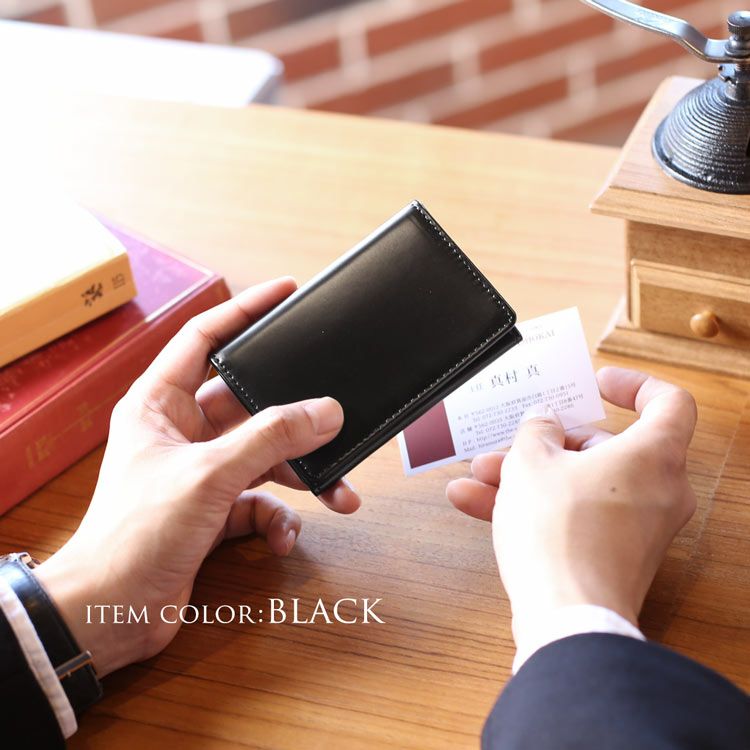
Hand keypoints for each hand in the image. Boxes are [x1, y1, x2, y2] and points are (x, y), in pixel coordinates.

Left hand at [36, 277, 360, 676]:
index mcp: (159, 402)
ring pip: (265, 456)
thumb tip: (326, 410)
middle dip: (293, 418)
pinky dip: (279, 518)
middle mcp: (181, 431)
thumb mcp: (210, 475)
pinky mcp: (214, 510)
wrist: (111, 613)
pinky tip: (285, 537)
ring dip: (301, 475)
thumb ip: (270, 438)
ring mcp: (200, 471)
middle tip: (334, 411)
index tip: (285, 293)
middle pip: (250, 405)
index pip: (205, 337)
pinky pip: (260, 500)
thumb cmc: (134, 534)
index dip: (244, 310)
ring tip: (338, 493)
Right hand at [446, 366, 696, 644]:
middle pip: (604, 448)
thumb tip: (542, 421)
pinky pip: (575, 516)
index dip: (635, 385)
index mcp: (651, 456)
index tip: (598, 384)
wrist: (565, 618)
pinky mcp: (614, 557)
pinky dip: (536, 507)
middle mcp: (656, 492)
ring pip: (581, 484)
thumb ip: (535, 429)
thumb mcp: (530, 461)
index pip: (669, 403)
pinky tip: (479, 504)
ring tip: (480, 474)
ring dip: (528, 476)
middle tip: (511, 440)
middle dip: (547, 443)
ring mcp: (637, 529)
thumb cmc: (558, 535)